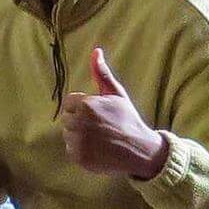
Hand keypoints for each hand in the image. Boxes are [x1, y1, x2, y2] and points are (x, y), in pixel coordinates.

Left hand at [59, 48, 169, 179]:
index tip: (99, 114)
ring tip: (100, 138)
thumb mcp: (116, 94)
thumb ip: (102, 73)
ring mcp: (78, 141)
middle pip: (66, 118)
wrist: (141, 150)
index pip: (69, 102)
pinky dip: (81, 151)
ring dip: (79, 136)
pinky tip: (97, 150)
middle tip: (101, 127)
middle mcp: (79, 123)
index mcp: (85, 105)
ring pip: (67, 134)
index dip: (83, 107)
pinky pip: (71, 150)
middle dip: (80, 121)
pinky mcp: (78, 157)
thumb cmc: (128, 119)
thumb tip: (95, 51)